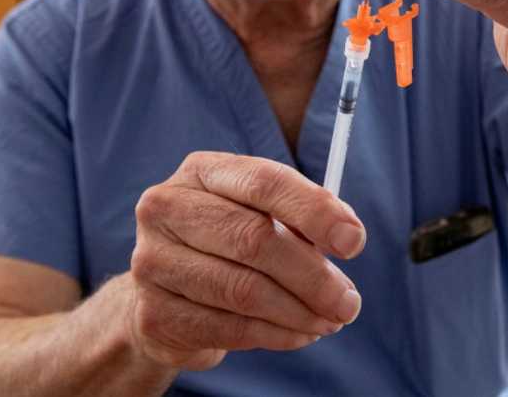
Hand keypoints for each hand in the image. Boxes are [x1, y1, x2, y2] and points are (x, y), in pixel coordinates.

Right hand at [127, 152, 366, 370]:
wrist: (166, 293)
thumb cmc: (226, 244)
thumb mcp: (261, 215)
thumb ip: (302, 219)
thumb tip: (348, 235)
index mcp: (201, 171)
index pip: (263, 181)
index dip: (314, 210)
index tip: (354, 241)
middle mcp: (167, 208)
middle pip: (254, 239)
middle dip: (313, 275)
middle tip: (348, 301)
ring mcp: (153, 261)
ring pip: (244, 290)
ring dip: (299, 312)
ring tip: (330, 320)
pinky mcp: (155, 313)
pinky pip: (230, 328)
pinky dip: (277, 335)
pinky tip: (300, 334)